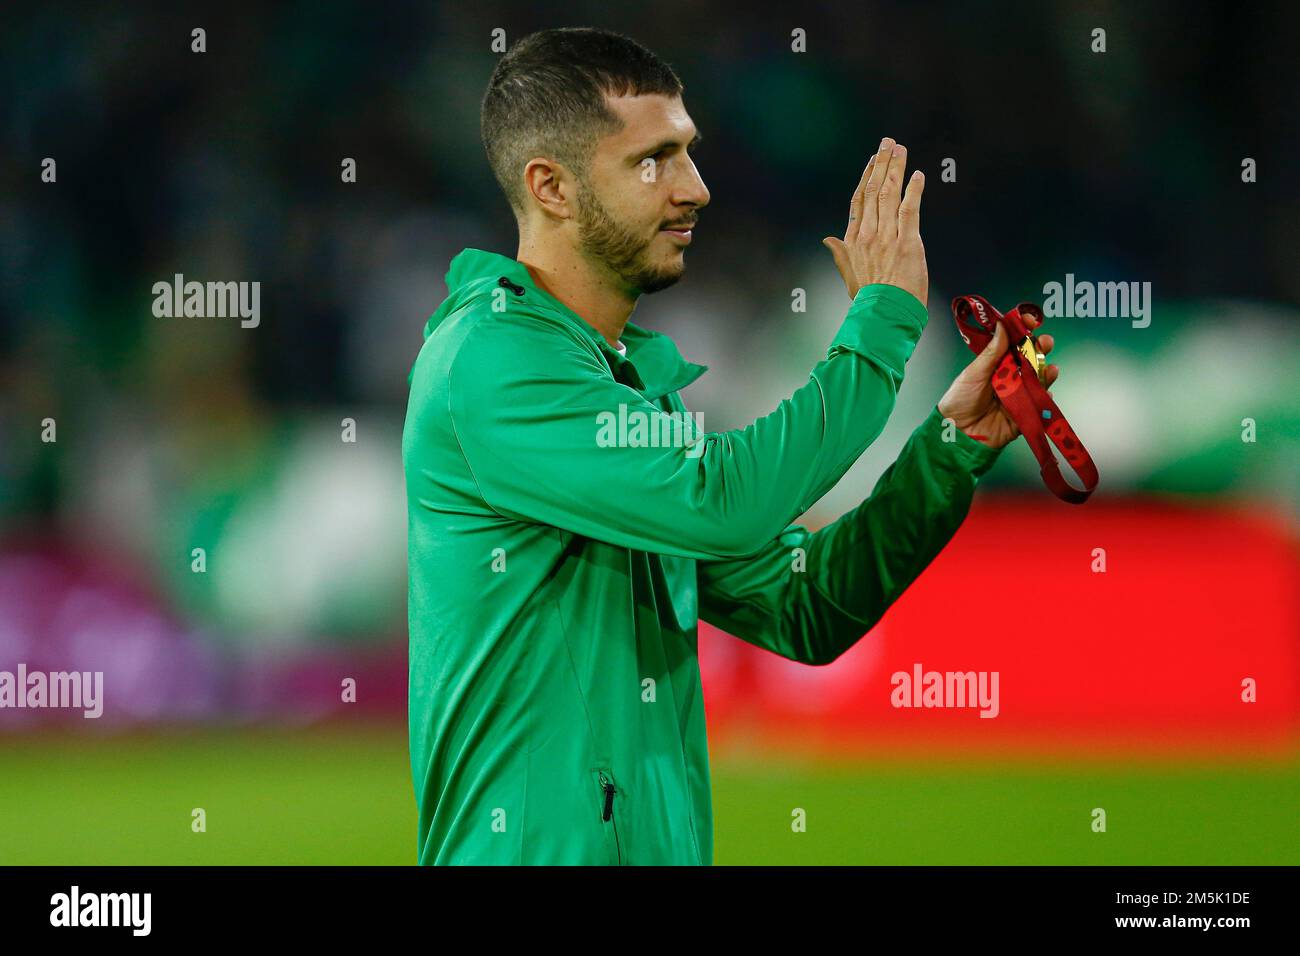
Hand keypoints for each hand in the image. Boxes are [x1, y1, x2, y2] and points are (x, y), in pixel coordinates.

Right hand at [822, 137, 928, 306]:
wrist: (883, 316)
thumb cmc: (868, 300)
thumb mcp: (849, 276)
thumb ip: (839, 253)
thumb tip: (827, 239)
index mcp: (853, 241)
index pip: (859, 201)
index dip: (866, 177)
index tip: (873, 160)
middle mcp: (868, 234)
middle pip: (873, 190)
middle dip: (881, 163)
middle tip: (888, 141)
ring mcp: (887, 237)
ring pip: (889, 194)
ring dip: (896, 168)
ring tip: (900, 149)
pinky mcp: (907, 242)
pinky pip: (910, 210)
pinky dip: (914, 191)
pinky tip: (918, 175)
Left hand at [937, 314, 1059, 448]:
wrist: (957, 433)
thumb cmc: (959, 400)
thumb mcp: (974, 372)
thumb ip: (992, 352)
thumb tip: (1002, 326)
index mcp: (996, 364)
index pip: (1013, 343)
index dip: (1022, 331)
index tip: (1029, 321)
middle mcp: (1010, 376)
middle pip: (1030, 359)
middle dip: (1040, 349)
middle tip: (1044, 343)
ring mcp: (1018, 394)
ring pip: (1038, 379)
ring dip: (1045, 371)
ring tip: (1049, 367)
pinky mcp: (1024, 412)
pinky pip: (1038, 402)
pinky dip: (1045, 395)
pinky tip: (1046, 388)